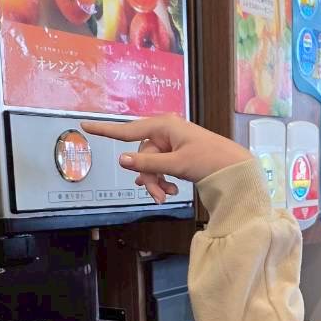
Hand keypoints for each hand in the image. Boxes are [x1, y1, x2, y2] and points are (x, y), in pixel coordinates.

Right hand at [81, 115, 249, 203]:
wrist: (235, 170)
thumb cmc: (210, 160)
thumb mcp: (177, 164)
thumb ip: (148, 163)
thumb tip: (123, 160)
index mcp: (164, 125)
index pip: (128, 129)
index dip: (106, 130)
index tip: (85, 125)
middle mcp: (166, 131)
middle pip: (142, 154)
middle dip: (148, 176)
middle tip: (158, 195)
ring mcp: (171, 143)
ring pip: (150, 164)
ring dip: (156, 181)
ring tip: (166, 195)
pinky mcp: (177, 155)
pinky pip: (160, 167)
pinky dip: (163, 180)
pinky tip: (170, 191)